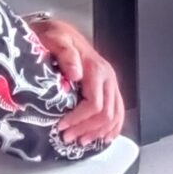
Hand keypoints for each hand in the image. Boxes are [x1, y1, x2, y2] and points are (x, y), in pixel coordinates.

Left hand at [30, 17, 125, 145]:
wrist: (59, 32)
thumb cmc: (54, 38)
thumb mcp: (55, 39)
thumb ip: (65, 53)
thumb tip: (75, 73)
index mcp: (96, 69)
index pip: (94, 103)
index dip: (79, 119)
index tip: (61, 127)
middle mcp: (107, 77)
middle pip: (106, 114)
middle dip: (86, 129)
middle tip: (66, 137)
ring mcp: (110, 84)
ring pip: (114, 116)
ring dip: (98, 132)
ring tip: (80, 140)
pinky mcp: (109, 88)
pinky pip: (118, 111)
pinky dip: (112, 128)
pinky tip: (103, 137)